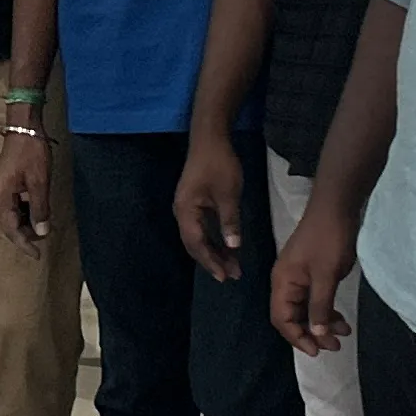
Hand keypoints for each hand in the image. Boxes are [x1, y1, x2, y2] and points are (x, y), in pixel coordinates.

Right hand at [0, 126, 53, 254]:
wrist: (24, 127)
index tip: (38, 255)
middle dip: (26, 234)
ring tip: (44, 224)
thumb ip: (39, 208)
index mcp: (1, 197)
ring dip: (27, 223)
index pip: (11, 229)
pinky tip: (38, 211)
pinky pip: (14, 205)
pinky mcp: (6, 184)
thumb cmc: (32, 153)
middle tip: (46, 235)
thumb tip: (41, 232)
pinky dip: (26, 211)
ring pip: (12, 215)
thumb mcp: (39, 182)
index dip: (24, 244)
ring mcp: (0, 190)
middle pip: (9, 224)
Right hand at [172, 129, 247, 284]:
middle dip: (212, 261)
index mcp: (186, 211)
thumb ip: (229, 222)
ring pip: (199, 238)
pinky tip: (227, 248)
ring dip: (215, 252)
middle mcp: (182, 213)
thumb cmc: (219, 164)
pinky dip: (214, 239)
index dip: (210, 261)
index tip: (224, 276)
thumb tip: (233, 247)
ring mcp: (187, 209)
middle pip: (194, 244)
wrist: (210, 139)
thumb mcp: (228, 194)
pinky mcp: (195, 204)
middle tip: (231, 276)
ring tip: (232, 266)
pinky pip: (203, 229)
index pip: (196, 244)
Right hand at [270, 212, 355, 353]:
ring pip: (307, 309)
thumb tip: (316, 334)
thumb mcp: (326, 276)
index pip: (282, 319)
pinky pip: (316, 298)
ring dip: (323, 323)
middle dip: (313, 333)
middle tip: (335, 346)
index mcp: (283, 283)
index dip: (297, 338)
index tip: (318, 350)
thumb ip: (320, 306)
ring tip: (344, 333)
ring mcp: (299, 277)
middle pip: (293, 317)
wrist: (337, 207)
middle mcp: (286, 282)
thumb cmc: (328, 240)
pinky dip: (327, 310)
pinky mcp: (312, 272)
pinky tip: (341, 319)